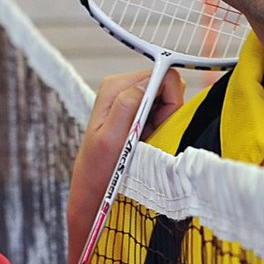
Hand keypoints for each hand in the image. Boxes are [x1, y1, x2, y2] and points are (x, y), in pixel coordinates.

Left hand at [66, 67, 186, 257]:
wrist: (94, 188)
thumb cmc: (99, 168)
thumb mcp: (111, 138)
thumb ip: (128, 105)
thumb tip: (148, 82)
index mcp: (115, 87)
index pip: (161, 75)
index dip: (168, 99)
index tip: (158, 123)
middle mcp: (123, 89)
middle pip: (167, 85)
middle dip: (168, 111)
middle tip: (152, 133)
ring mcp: (132, 100)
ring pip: (168, 100)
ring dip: (165, 121)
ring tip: (147, 139)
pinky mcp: (138, 113)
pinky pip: (164, 113)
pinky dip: (162, 128)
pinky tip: (147, 140)